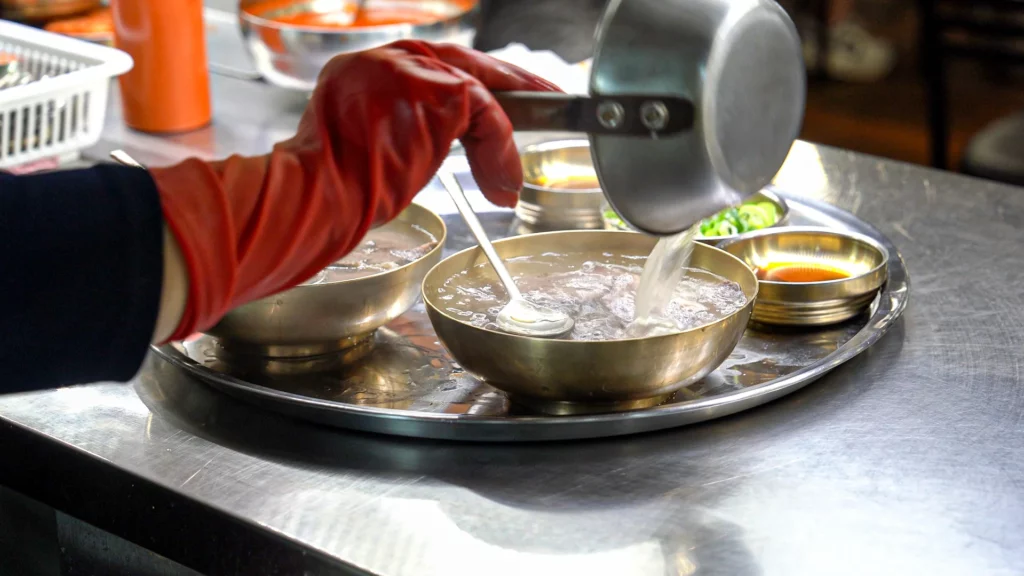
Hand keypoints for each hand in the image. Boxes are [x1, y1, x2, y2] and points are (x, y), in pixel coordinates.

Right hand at [150, 41, 560, 341]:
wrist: (317, 196)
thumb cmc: (331, 190)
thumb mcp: (365, 147)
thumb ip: (400, 130)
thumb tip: (441, 143)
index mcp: (366, 68)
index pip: (433, 67)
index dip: (474, 86)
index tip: (502, 100)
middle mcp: (387, 57)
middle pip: (465, 63)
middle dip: (512, 85)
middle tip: (547, 99)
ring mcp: (412, 69)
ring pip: (479, 93)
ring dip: (503, 139)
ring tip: (511, 175)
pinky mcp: (439, 92)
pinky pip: (488, 117)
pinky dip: (500, 153)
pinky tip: (501, 185)